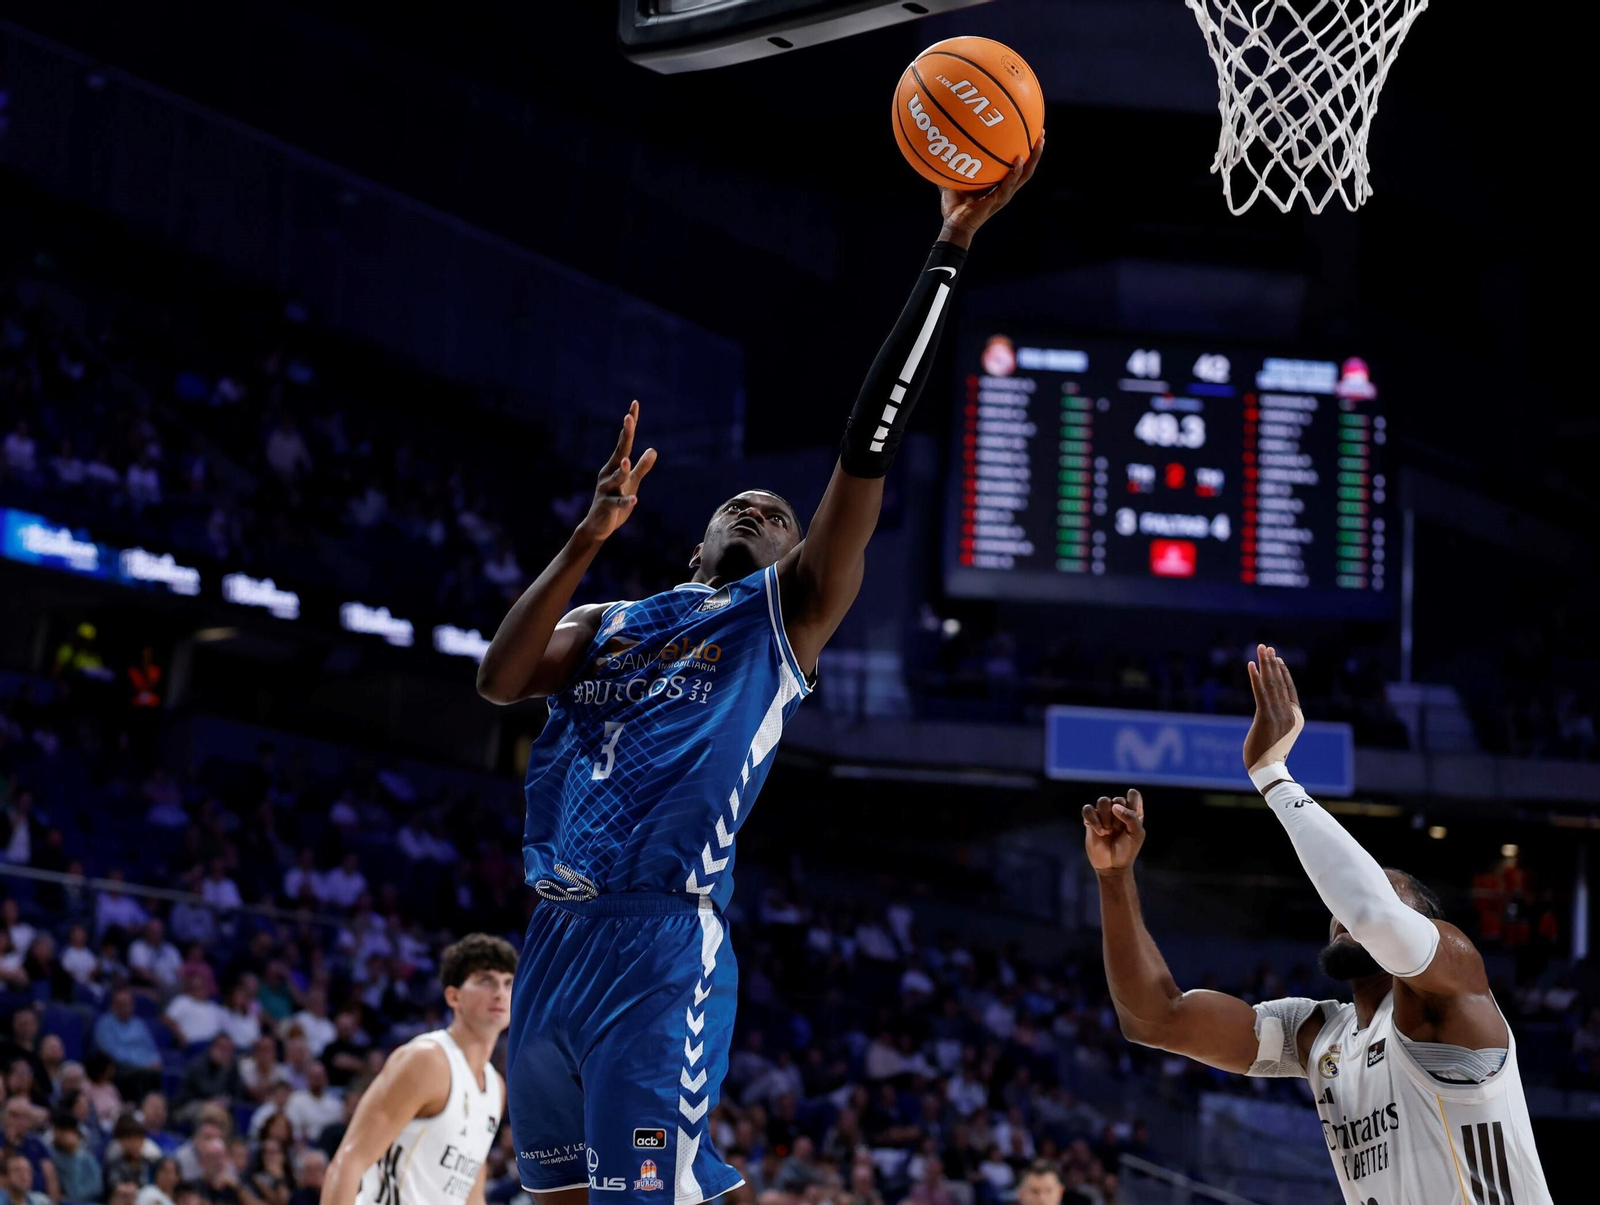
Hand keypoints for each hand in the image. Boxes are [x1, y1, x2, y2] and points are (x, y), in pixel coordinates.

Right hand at [577, 401, 657, 542]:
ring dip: (622, 470)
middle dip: (625, 435)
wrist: (598, 526)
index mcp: (616, 466)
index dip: (630, 424)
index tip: (634, 405)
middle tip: (628, 418)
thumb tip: (653, 450)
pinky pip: (617, 503)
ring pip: (616, 478)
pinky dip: (625, 501)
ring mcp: (606, 490)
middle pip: (619, 452)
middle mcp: (609, 473)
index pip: (624, 442)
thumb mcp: (632, 483)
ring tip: (628, 462)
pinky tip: (634, 500)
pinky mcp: (607, 506)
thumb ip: (642, 468)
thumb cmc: (615, 502)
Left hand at [938, 133, 1044, 247]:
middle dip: (1036, 151)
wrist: (954, 224)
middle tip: (1042, 133)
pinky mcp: (999, 200)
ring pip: (1025, 174)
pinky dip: (1015, 172)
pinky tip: (1019, 159)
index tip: (1030, 134)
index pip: (1016, 166)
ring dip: (1034, 158)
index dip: (1024, 151)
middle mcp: (1005, 188)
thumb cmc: (954, 206)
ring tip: (1040, 142)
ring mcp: (1004, 194)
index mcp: (998, 184)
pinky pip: (1009, 184)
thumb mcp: (952, 181)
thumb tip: (940, 148)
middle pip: (1027, 168)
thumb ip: (950, 165)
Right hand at [1082, 788, 1145, 873]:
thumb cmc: (1128, 850)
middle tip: (1118, 829)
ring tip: (1108, 831)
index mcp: (1133, 812)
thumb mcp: (1137, 834)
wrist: (1113, 866)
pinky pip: (1087, 809)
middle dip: (1118, 815)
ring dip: (1106, 816)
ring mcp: (1103, 815)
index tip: (1132, 812)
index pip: (1133, 795)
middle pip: (1117, 799)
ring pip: (1102, 801)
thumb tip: (1114, 806)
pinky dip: (1093, 819)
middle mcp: (1118, 811)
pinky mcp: (1090, 821)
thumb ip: (1131, 817)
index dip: (1132, 800)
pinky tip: (1099, 832)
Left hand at [1244, 643, 1304, 771]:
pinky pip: (1260, 692)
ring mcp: (1279, 715)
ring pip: (1271, 684)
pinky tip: (1251, 665)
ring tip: (1261, 649)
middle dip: (1272, 662)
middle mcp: (1290, 713)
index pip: (1290, 689)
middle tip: (1266, 647)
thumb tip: (1268, 713)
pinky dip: (1255, 677)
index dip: (1283, 672)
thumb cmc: (1270, 756)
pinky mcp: (1265, 717)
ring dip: (1265, 664)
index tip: (1276, 658)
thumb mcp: (1278, 734)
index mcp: (1297, 717)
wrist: (1269, 771)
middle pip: (1280, 682)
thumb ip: (1277, 720)